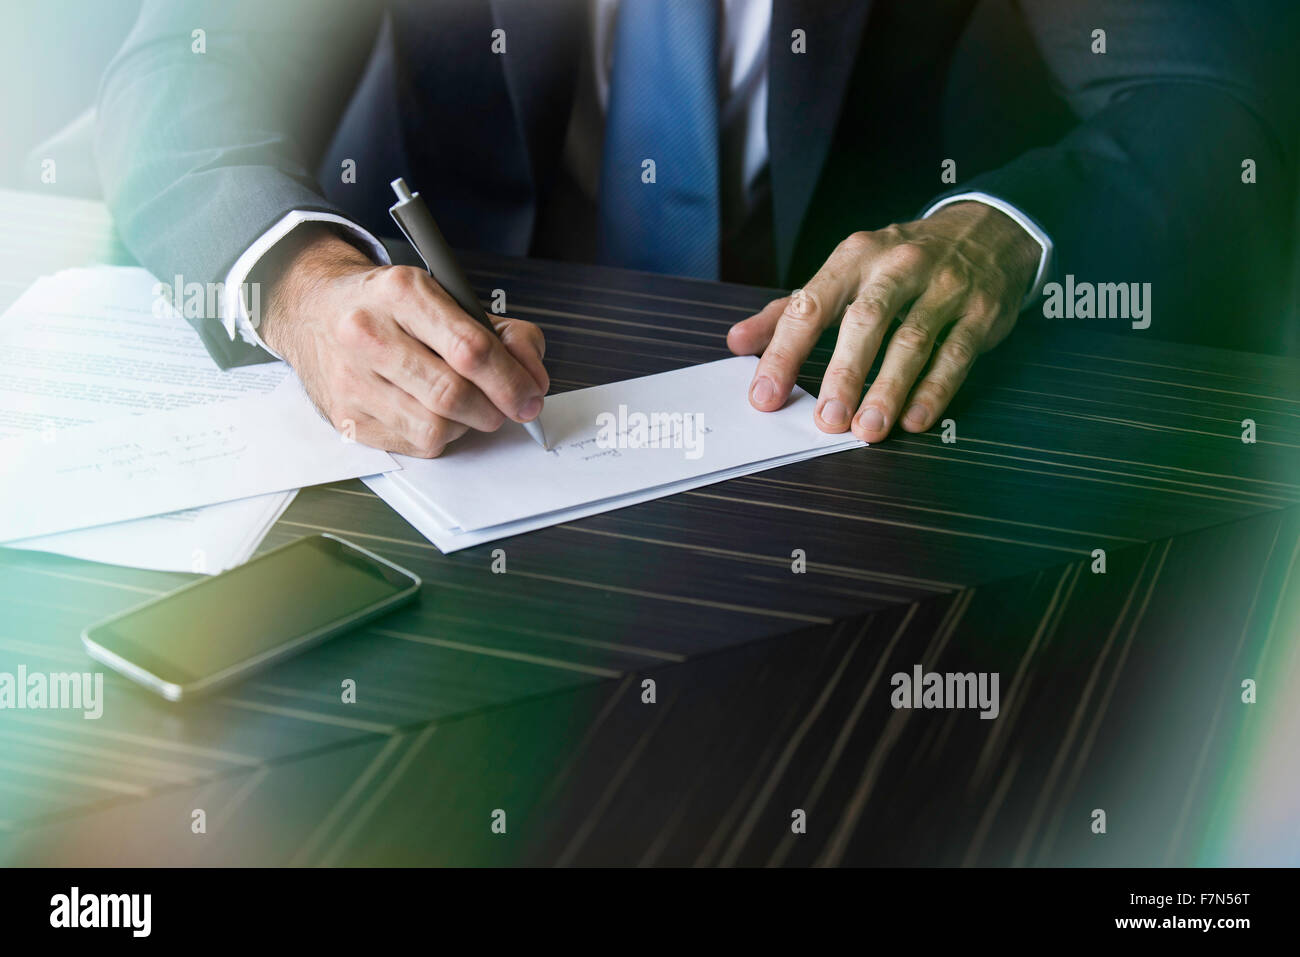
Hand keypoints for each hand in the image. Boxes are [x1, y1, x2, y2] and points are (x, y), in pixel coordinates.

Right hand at [256, 226, 547, 456]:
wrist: (315, 310)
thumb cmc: (393, 308)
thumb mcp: (449, 298)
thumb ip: (504, 334)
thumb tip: (533, 379)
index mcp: (401, 292)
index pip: (470, 348)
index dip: (512, 379)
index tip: (531, 394)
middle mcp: (368, 333)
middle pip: (452, 393)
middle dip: (496, 408)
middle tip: (511, 407)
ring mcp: (351, 378)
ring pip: (435, 426)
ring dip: (468, 424)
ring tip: (469, 406)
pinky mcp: (345, 416)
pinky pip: (414, 444)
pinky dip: (440, 436)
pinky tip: (435, 412)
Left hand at [727, 202, 1038, 440]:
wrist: (984, 231)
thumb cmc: (898, 262)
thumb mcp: (842, 272)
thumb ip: (788, 310)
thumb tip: (737, 342)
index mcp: (853, 257)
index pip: (810, 306)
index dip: (784, 353)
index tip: (766, 396)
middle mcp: (897, 267)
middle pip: (865, 323)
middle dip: (843, 375)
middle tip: (826, 420)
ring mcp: (943, 288)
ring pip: (912, 343)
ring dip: (888, 391)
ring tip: (868, 430)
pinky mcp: (980, 312)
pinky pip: (955, 355)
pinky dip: (934, 391)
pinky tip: (914, 419)